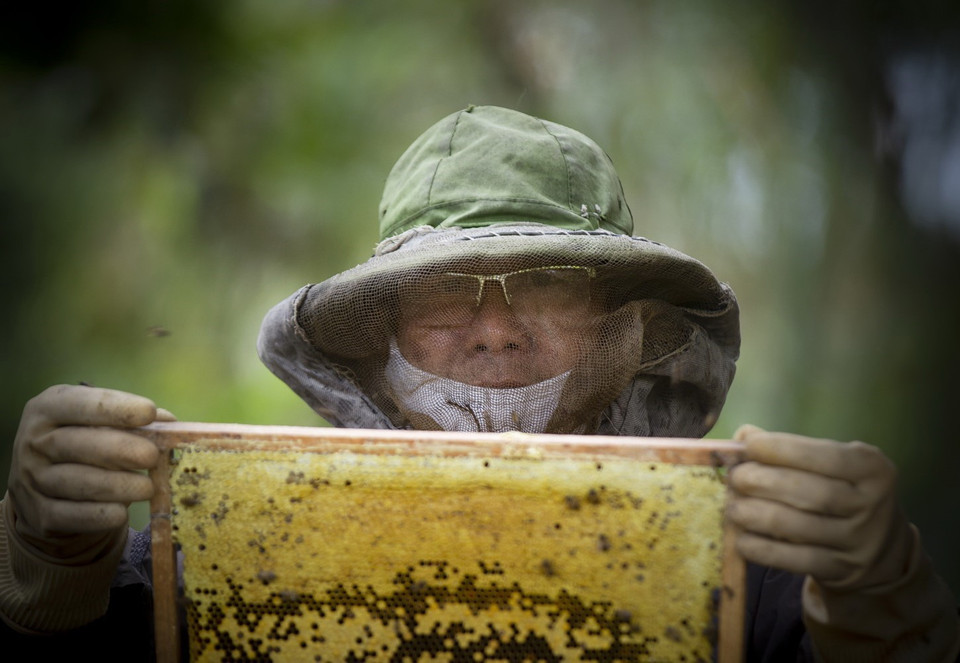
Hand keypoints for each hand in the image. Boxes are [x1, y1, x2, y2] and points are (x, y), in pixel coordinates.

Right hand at [7, 384, 173, 559]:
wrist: (47, 488)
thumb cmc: (86, 444)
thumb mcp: (101, 423)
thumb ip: (133, 421)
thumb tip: (170, 425)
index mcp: (47, 409)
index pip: (78, 404)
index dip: (115, 408)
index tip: (149, 412)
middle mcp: (32, 441)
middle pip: (74, 444)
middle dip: (118, 449)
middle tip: (151, 457)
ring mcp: (30, 478)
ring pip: (74, 482)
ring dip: (115, 485)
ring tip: (147, 488)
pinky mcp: (38, 513)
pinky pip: (68, 515)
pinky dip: (96, 515)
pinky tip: (121, 514)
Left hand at [726, 424, 912, 590]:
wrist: (880, 551)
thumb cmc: (843, 493)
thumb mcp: (831, 466)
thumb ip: (791, 450)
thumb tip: (744, 435)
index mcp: (872, 469)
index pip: (826, 456)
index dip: (783, 449)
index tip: (749, 445)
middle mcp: (871, 505)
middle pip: (810, 493)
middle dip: (763, 482)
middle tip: (735, 477)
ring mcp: (858, 542)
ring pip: (798, 527)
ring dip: (755, 515)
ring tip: (733, 507)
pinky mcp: (840, 570)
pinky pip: (793, 560)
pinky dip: (761, 548)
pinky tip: (741, 539)